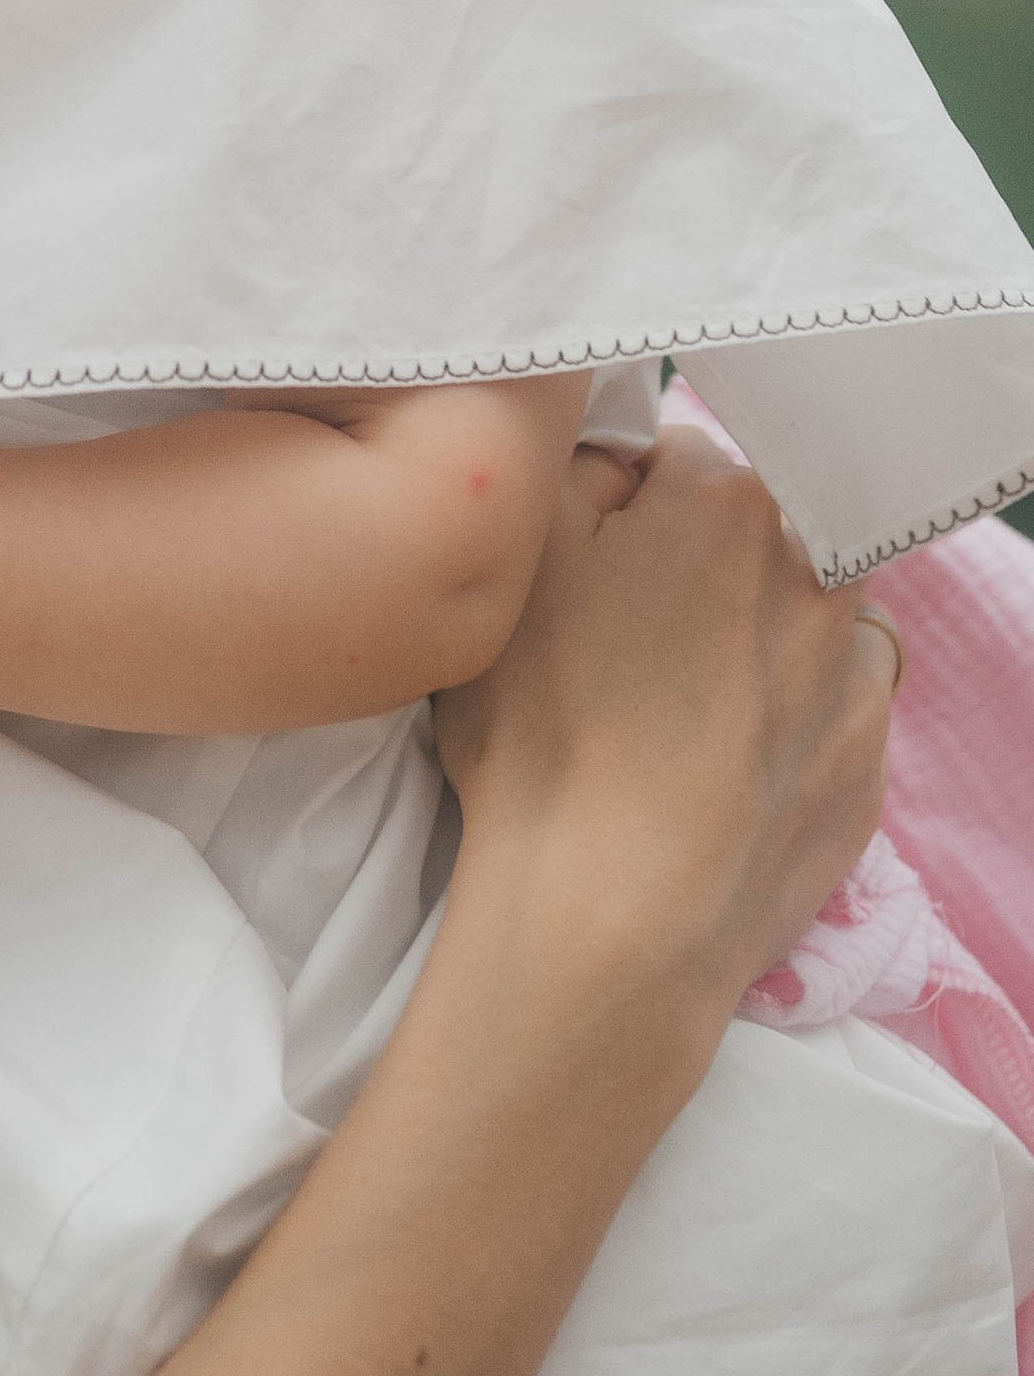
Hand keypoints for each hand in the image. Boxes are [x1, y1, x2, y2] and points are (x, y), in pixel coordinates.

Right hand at [434, 424, 892, 1008]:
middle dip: (690, 568)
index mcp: (726, 499)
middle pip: (744, 536)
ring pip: (799, 618)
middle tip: (614, 646)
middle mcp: (813, 570)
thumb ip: (567, 465)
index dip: (610, 509)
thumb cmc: (545, 729)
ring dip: (750, 637)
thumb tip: (616, 459)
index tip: (577, 570)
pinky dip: (778, 726)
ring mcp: (851, 675)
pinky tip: (712, 770)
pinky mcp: (864, 770)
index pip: (667, 456)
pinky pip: (824, 714)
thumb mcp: (512, 557)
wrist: (611, 919)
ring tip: (669, 711)